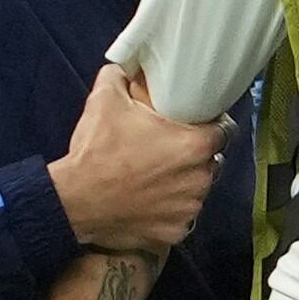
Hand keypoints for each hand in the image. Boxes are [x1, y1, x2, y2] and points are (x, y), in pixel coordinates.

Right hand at [51, 67, 225, 252]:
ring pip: (196, 191)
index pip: (224, 131)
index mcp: (194, 145)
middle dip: (193, 157)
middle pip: (210, 163)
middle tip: (165, 152)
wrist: (74, 202)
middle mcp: (200, 179)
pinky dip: (168, 211)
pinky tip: (148, 202)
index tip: (194, 126)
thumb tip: (126, 67)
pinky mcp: (175, 232)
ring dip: (182, 184)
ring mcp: (189, 209)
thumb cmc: (95, 152)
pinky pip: (180, 218)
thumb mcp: (104, 100)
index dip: (210, 127)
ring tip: (153, 179)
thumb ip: (121, 76)